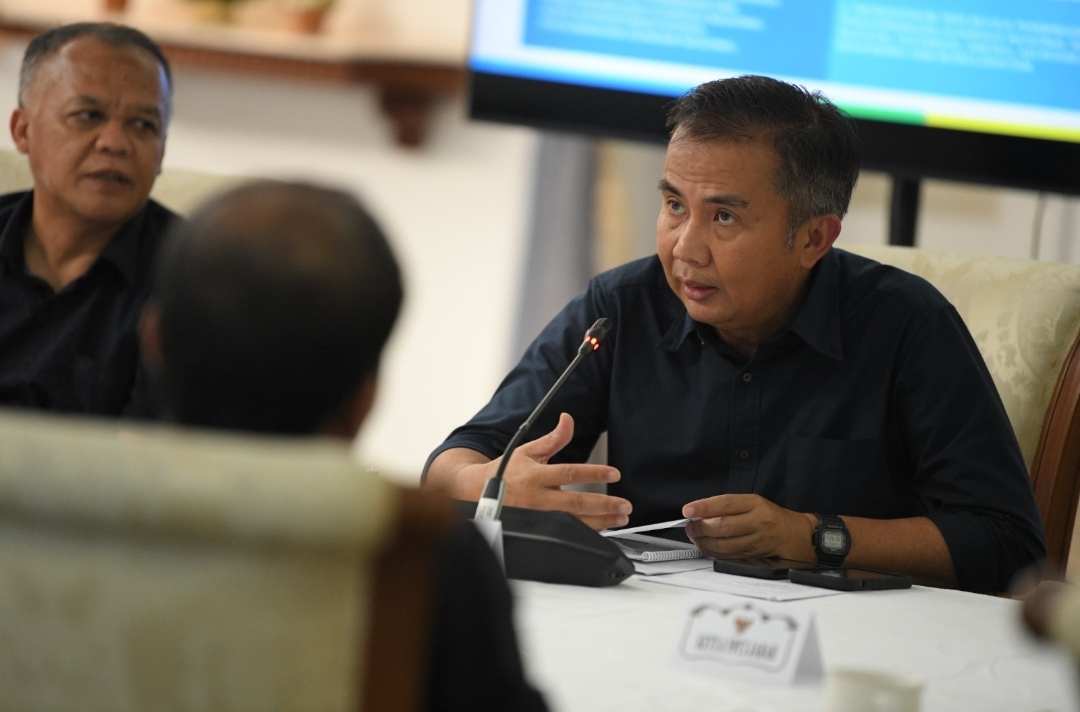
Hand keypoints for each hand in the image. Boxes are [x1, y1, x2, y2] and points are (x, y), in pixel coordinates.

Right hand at [472, 412, 632, 529]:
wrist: (474, 494)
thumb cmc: (504, 471)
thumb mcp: (527, 450)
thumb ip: (553, 439)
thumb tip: (568, 418)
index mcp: (535, 475)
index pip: (570, 472)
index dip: (594, 473)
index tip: (615, 474)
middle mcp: (537, 498)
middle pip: (576, 502)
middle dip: (604, 505)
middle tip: (625, 506)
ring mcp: (536, 517)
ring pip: (574, 522)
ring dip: (600, 522)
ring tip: (619, 519)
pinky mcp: (536, 530)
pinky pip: (565, 533)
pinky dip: (584, 533)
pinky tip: (600, 530)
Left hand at [682, 494, 815, 560]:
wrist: (799, 536)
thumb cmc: (772, 517)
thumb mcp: (753, 503)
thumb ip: (728, 507)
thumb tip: (699, 513)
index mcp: (756, 504)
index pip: (725, 503)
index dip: (704, 507)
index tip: (688, 510)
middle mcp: (758, 521)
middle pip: (722, 526)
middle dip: (700, 528)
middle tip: (690, 527)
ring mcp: (758, 540)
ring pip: (725, 544)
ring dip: (704, 543)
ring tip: (695, 538)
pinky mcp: (756, 556)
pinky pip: (730, 556)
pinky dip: (714, 553)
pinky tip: (707, 548)